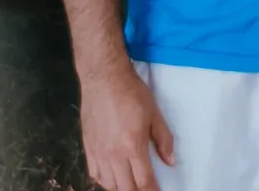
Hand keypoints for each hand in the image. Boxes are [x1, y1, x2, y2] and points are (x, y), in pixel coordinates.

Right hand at [79, 62, 174, 190]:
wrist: (104, 79)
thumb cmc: (132, 93)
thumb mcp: (154, 114)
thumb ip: (163, 140)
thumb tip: (170, 162)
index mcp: (133, 147)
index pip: (144, 180)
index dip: (152, 190)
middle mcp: (113, 155)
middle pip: (125, 187)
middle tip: (145, 188)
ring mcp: (98, 152)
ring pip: (108, 184)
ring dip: (121, 188)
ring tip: (130, 184)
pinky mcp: (87, 147)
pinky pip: (94, 173)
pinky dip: (104, 181)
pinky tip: (112, 177)